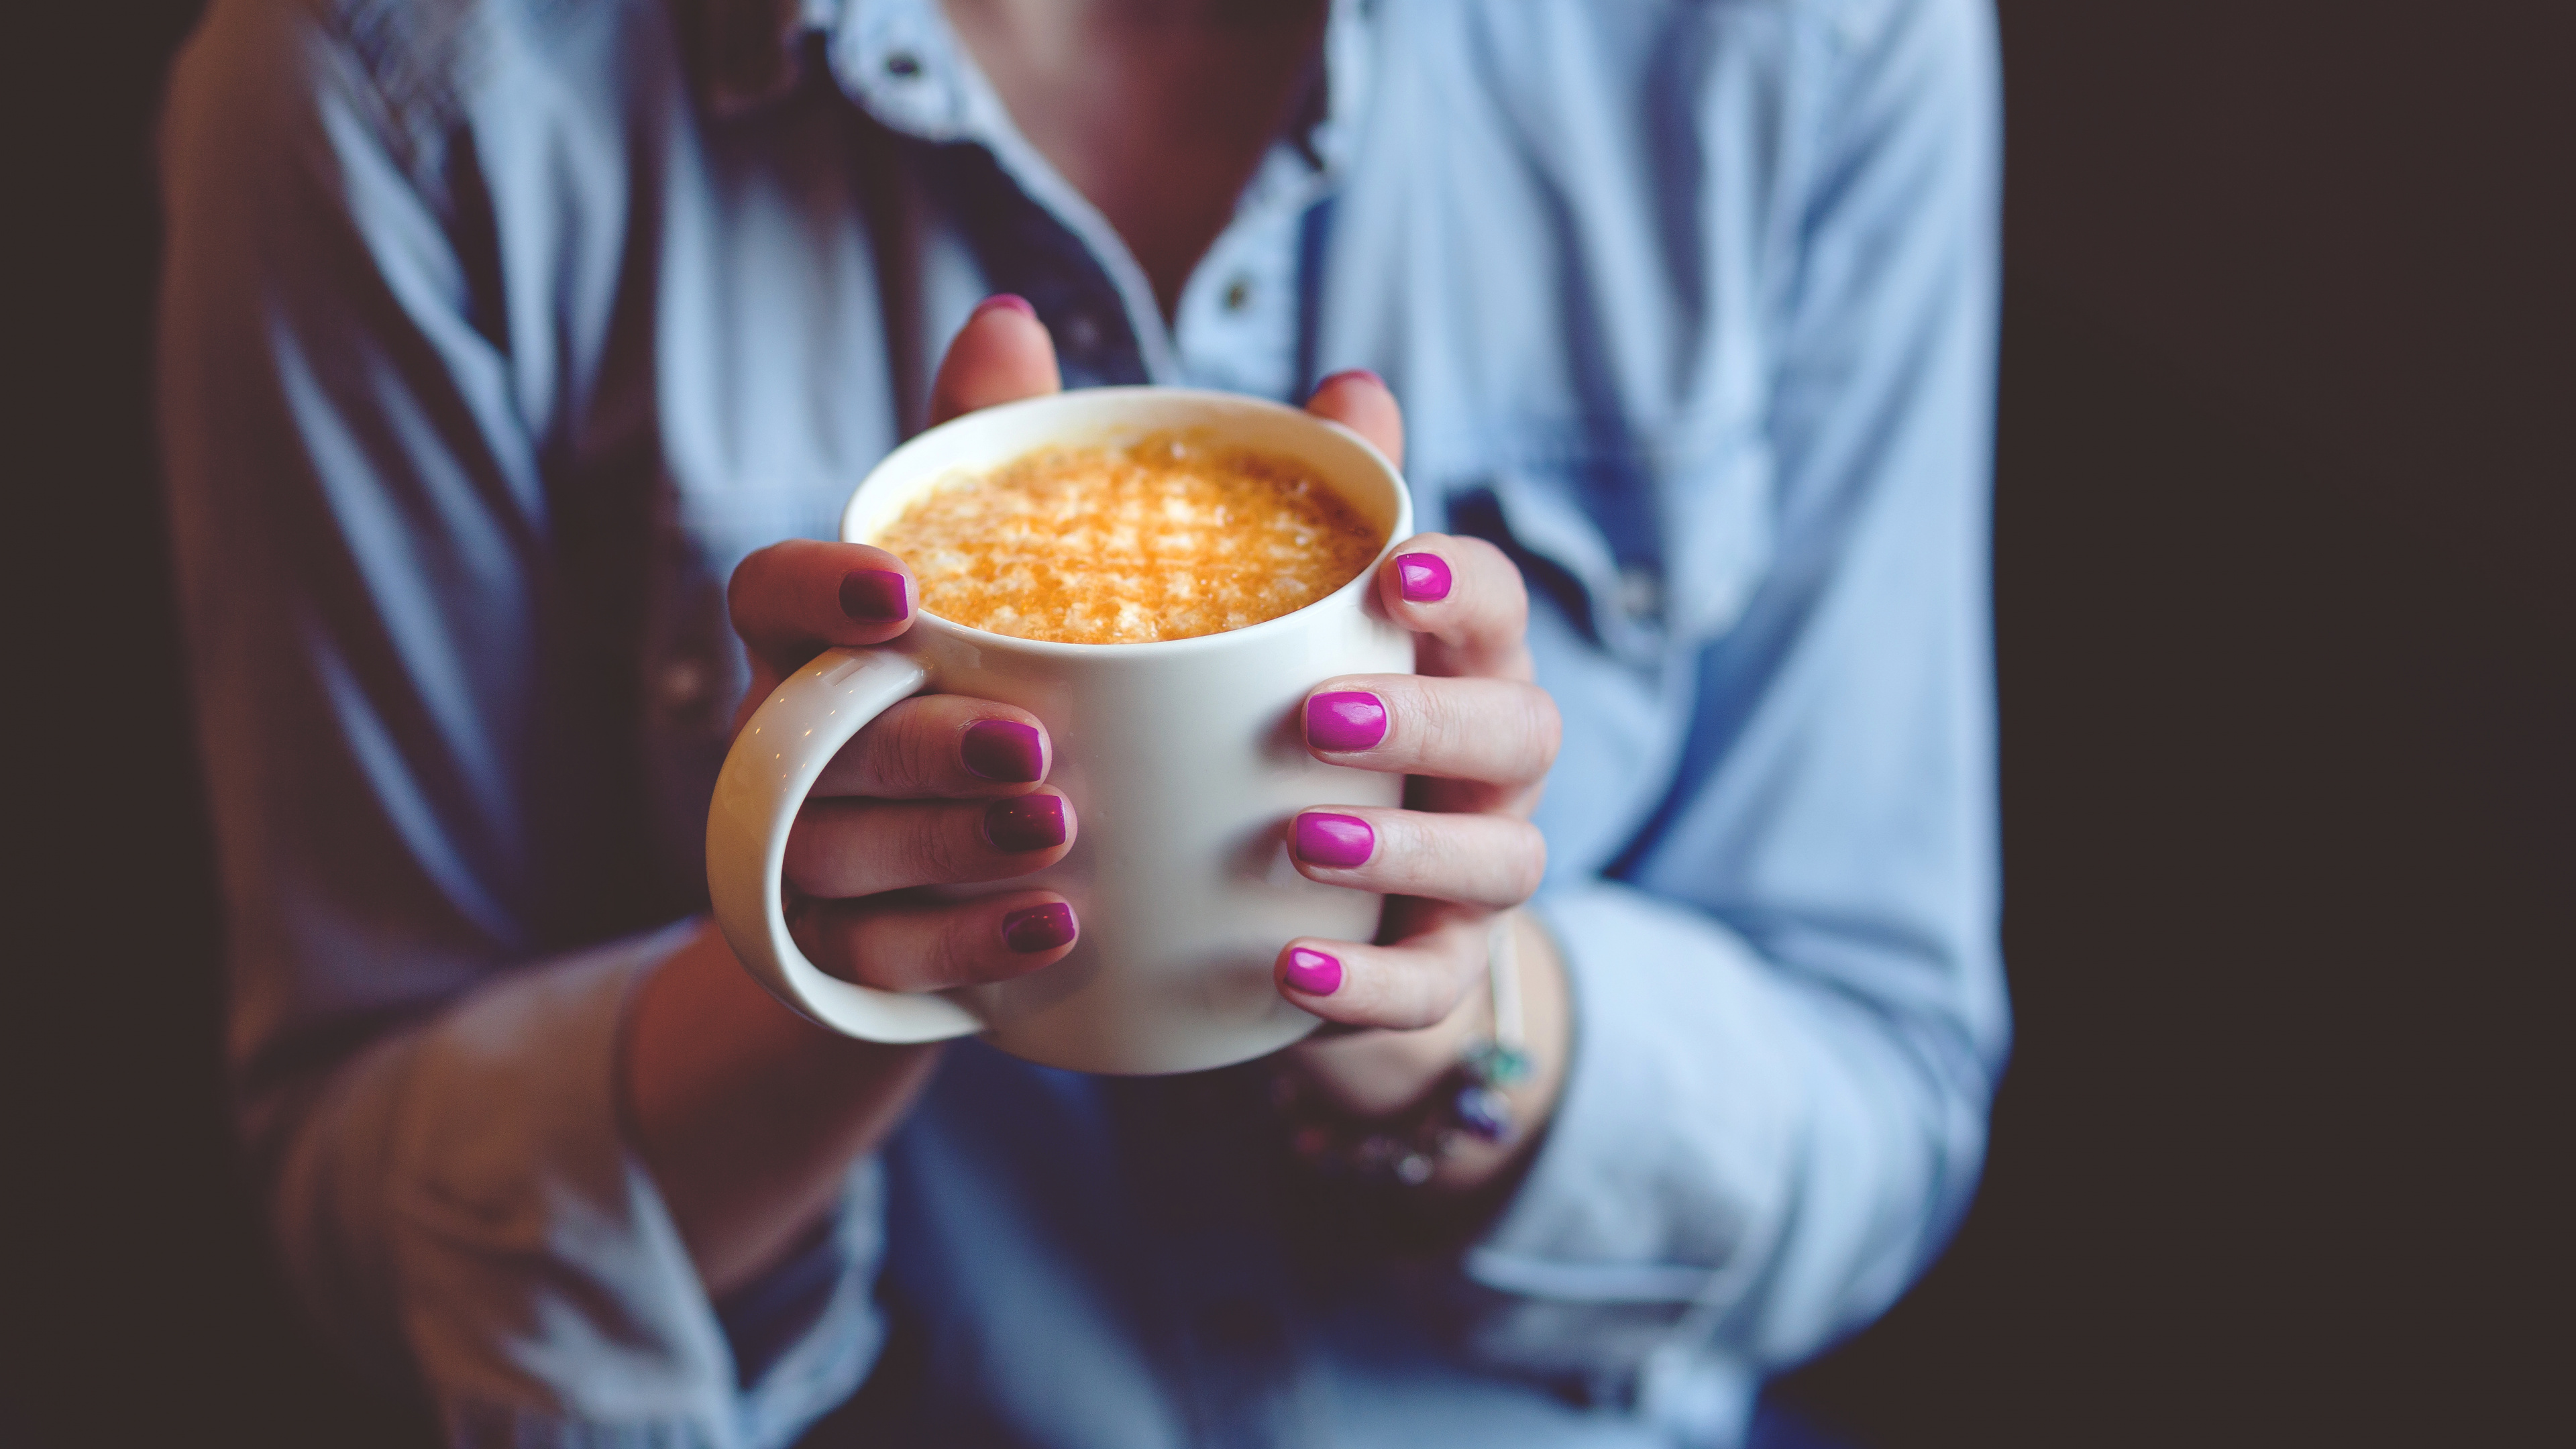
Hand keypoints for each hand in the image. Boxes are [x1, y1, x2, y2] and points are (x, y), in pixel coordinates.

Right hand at [621, 296, 1075, 1295]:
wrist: (971, 887)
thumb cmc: (987, 691)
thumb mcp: (1008, 580)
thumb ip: (1003, 459)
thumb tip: (1009, 314)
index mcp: (818, 642)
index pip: (766, 595)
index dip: (816, 592)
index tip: (901, 593)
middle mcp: (791, 742)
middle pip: (819, 741)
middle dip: (923, 746)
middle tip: (1038, 747)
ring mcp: (804, 857)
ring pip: (842, 856)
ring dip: (950, 850)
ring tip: (1064, 836)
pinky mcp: (839, 957)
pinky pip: (878, 963)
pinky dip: (968, 949)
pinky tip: (1059, 933)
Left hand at [1273, 376, 1571, 1194]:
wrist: (1267, 917)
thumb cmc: (1247, 726)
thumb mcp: (1215, 611)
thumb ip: (1221, 489)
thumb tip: (1206, 348)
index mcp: (1444, 659)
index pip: (1494, 603)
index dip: (1459, 585)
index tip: (1386, 573)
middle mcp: (1483, 760)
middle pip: (1522, 725)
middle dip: (1432, 717)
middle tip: (1316, 719)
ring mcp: (1470, 872)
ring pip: (1501, 859)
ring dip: (1410, 847)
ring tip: (1303, 838)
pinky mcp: (1432, 977)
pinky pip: (1432, 988)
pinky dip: (1372, 985)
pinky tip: (1291, 972)